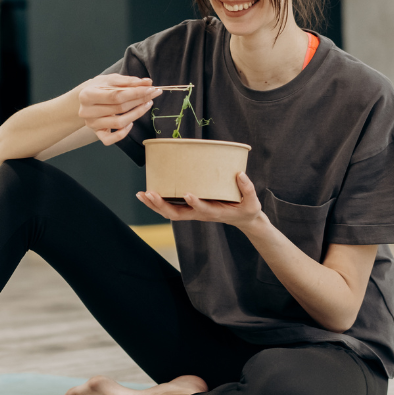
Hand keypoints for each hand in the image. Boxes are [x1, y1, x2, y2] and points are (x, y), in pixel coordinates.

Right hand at [78, 74, 162, 145]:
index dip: (135, 92)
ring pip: (119, 123)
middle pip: (119, 108)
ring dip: (137, 114)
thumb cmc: (99, 87)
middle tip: (153, 94)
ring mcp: (92, 124)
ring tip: (147, 104)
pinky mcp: (97, 133)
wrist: (85, 99)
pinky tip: (131, 123)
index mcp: (87, 95)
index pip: (116, 95)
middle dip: (139, 100)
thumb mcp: (110, 80)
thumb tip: (147, 83)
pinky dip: (123, 133)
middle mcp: (87, 111)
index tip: (150, 88)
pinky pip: (111, 139)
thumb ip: (129, 81)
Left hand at [136, 172, 263, 227]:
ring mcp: (193, 212)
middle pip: (178, 214)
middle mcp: (200, 214)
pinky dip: (157, 203)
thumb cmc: (247, 210)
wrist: (243, 220)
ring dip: (154, 204)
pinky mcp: (190, 208)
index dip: (195, 203)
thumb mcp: (252, 202)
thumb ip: (248, 189)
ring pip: (170, 212)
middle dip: (162, 205)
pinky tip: (145, 194)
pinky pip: (170, 207)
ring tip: (141, 194)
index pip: (203, 210)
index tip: (188, 193)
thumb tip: (240, 174)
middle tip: (150, 194)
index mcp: (215, 213)